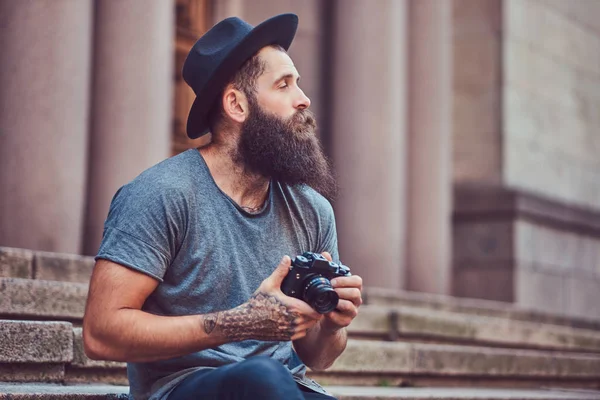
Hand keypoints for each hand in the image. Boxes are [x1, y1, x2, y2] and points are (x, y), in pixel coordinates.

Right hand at [204, 256, 322, 341]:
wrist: (245, 322)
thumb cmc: (257, 303)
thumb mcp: (269, 284)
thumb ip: (280, 271)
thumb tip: (287, 258)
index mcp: (294, 308)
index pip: (317, 310)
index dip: (319, 305)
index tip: (315, 299)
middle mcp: (295, 322)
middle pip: (315, 319)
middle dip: (315, 311)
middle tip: (310, 303)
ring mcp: (291, 331)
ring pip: (309, 327)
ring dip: (309, 320)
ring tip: (304, 311)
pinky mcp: (286, 338)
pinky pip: (301, 334)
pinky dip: (302, 328)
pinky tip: (296, 320)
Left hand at [320, 252, 362, 332]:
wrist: (325, 315)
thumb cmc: (329, 295)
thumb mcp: (328, 282)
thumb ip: (328, 267)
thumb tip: (325, 254)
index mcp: (353, 287)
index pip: (357, 281)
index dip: (346, 280)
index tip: (332, 282)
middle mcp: (355, 299)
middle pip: (356, 293)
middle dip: (342, 291)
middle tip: (330, 290)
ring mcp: (352, 311)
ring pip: (351, 306)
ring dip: (339, 302)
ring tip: (329, 300)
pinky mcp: (346, 321)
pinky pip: (343, 319)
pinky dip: (333, 315)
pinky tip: (326, 311)